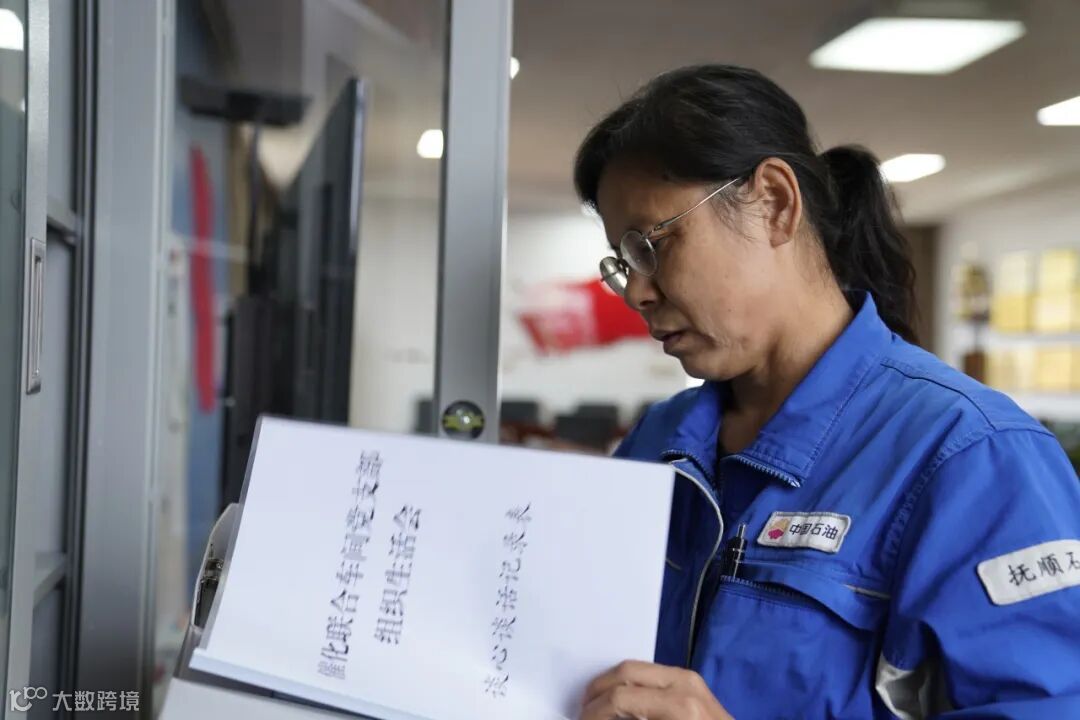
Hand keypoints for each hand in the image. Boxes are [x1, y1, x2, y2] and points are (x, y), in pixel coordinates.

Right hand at [580, 660, 733, 719]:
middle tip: (585, 711)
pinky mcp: (693, 680)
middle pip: (626, 671)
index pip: (620, 696)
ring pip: (637, 667)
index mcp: (678, 706)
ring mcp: (690, 678)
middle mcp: (684, 683)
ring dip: (614, 683)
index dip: (595, 711)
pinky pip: (653, 672)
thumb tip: (600, 717)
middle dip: (599, 691)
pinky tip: (623, 700)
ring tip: (600, 705)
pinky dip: (632, 683)